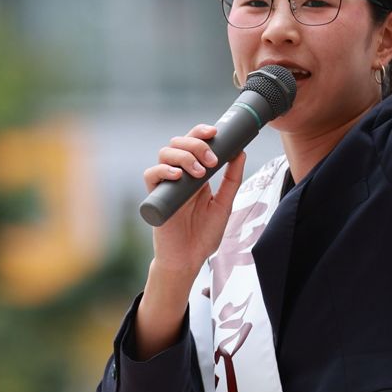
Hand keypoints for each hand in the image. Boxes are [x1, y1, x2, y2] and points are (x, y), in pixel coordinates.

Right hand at [131, 125, 244, 357]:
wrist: (189, 259)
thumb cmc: (204, 235)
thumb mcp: (224, 204)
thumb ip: (232, 179)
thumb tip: (240, 152)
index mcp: (196, 173)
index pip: (194, 142)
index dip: (201, 132)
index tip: (215, 131)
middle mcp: (179, 174)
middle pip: (179, 142)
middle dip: (196, 144)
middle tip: (212, 160)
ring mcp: (166, 184)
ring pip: (165, 153)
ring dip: (183, 156)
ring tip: (200, 172)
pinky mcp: (155, 196)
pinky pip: (151, 175)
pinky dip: (163, 170)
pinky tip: (178, 176)